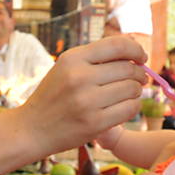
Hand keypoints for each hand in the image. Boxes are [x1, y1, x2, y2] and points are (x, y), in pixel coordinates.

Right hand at [19, 36, 144, 153]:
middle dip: (139, 73)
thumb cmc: (54, 96)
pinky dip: (133, 106)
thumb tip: (134, 47)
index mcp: (72, 58)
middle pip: (128, 69)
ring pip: (132, 89)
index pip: (117, 45)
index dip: (136, 49)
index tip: (141, 57)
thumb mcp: (66, 68)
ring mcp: (87, 101)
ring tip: (129, 93)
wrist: (32, 129)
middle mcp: (79, 77)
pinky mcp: (94, 123)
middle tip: (140, 79)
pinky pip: (129, 109)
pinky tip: (125, 107)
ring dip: (136, 91)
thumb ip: (96, 57)